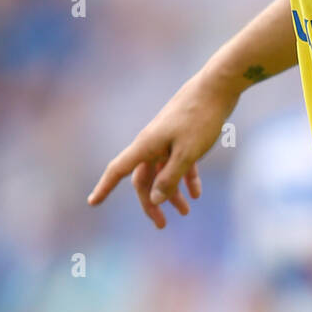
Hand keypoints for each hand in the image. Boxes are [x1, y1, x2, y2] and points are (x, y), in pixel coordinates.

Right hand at [87, 73, 233, 228]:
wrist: (219, 86)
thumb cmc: (201, 118)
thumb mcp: (187, 153)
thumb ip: (170, 178)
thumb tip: (155, 200)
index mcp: (146, 145)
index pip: (118, 170)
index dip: (104, 187)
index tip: (92, 203)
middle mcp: (152, 142)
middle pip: (144, 178)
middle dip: (151, 202)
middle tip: (161, 225)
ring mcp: (168, 138)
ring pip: (163, 172)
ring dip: (172, 193)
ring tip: (186, 213)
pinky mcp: (184, 135)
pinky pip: (179, 162)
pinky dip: (186, 178)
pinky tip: (196, 193)